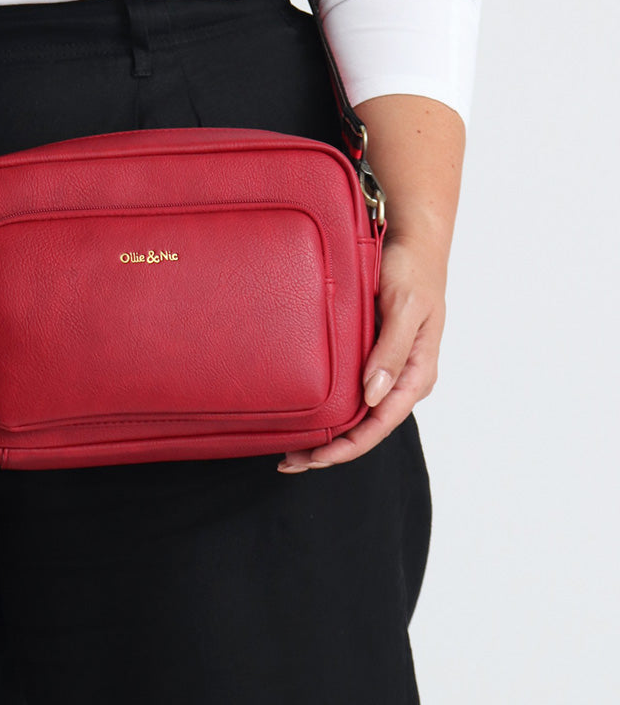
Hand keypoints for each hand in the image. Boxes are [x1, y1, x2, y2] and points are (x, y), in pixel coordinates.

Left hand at [277, 234, 446, 472]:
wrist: (414, 242)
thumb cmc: (412, 271)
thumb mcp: (405, 308)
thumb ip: (391, 351)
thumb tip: (372, 395)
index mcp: (416, 374)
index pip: (380, 423)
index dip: (348, 446)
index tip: (315, 457)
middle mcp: (403, 379)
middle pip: (367, 428)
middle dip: (331, 450)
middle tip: (289, 461)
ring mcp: (389, 370)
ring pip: (359, 414)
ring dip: (329, 435)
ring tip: (291, 449)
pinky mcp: (375, 357)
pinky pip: (354, 392)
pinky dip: (332, 410)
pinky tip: (308, 415)